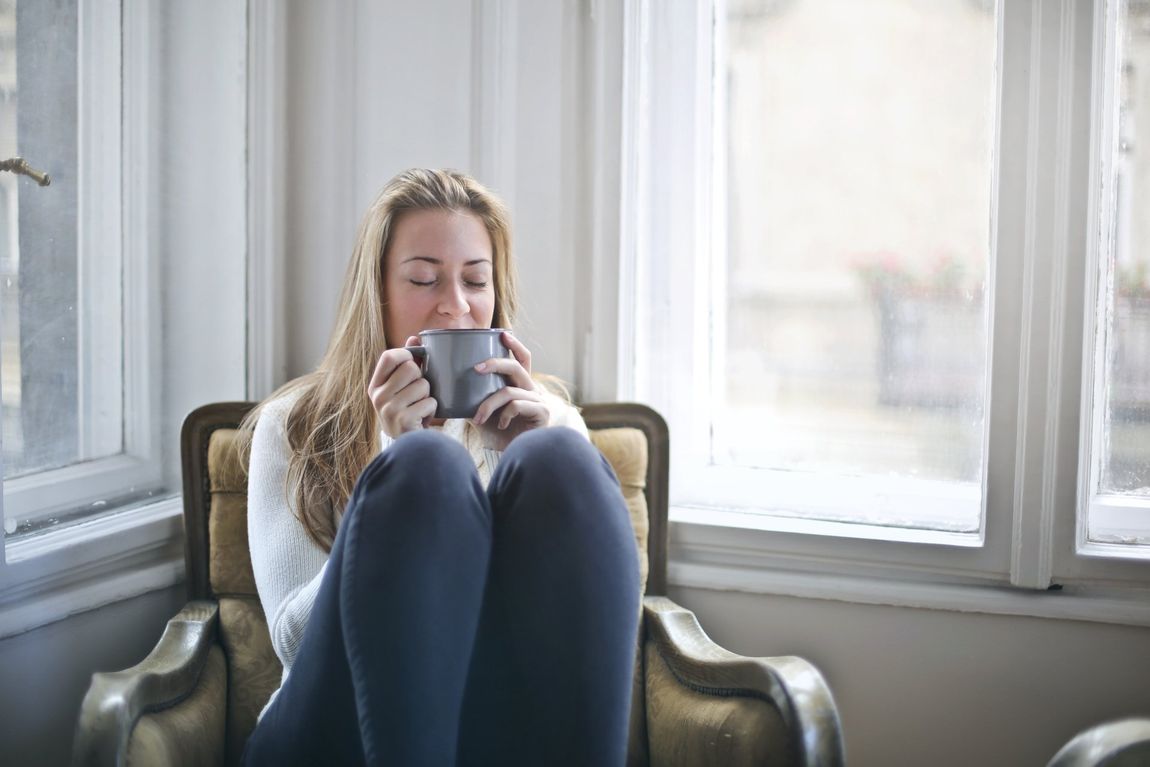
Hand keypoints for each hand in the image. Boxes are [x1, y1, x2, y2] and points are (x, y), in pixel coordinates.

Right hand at [368, 336, 435, 438]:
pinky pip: (430, 402)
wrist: (407, 445)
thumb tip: (414, 337)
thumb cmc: (406, 410)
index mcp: (375, 385)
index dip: (406, 354)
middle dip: (422, 378)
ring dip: (428, 395)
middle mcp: (378, 396)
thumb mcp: (401, 388)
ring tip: (420, 406)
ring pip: (423, 385)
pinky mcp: (403, 420)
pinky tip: (423, 418)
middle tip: (418, 392)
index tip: (414, 362)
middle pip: (411, 368)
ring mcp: (389, 409)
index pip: (389, 356)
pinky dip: (432, 409)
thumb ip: (406, 362)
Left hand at [472, 332, 549, 450]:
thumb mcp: (480, 410)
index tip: (502, 334)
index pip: (522, 359)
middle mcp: (531, 389)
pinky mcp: (541, 413)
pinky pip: (517, 405)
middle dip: (495, 363)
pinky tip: (500, 425)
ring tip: (478, 418)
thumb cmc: (496, 433)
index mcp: (520, 385)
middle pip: (516, 366)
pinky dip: (503, 414)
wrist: (510, 457)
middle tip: (475, 369)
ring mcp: (538, 401)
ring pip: (509, 391)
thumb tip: (444, 382)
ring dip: (489, 404)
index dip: (515, 345)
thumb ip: (470, 396)